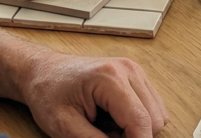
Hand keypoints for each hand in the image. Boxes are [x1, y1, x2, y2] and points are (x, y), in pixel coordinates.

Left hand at [22, 50, 167, 137]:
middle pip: (154, 120)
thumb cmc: (48, 93)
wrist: (43, 71)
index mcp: (110, 77)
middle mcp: (128, 70)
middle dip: (133, 137)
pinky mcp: (135, 77)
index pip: (142, 122)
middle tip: (104, 137)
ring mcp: (134, 71)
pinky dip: (136, 121)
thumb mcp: (64, 127)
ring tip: (106, 128)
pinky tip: (113, 120)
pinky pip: (151, 107)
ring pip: (157, 115)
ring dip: (135, 129)